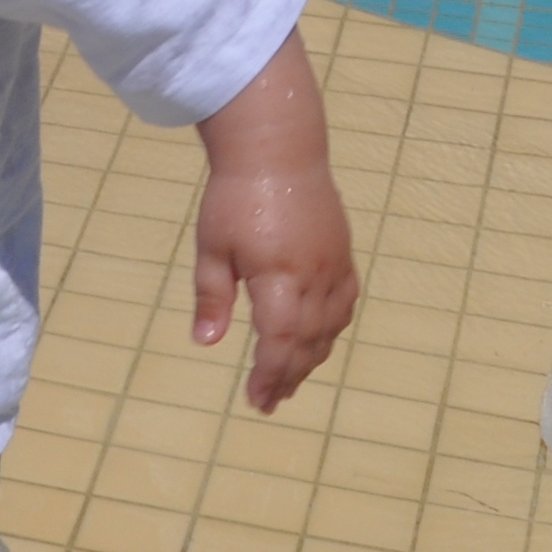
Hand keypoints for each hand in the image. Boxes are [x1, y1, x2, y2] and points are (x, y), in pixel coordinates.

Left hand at [188, 33, 357, 412]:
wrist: (278, 150)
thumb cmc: (235, 196)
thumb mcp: (212, 247)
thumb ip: (212, 297)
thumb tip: (206, 343)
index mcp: (279, 275)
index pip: (280, 341)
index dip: (270, 374)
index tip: (256, 399)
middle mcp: (314, 275)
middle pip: (307, 342)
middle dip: (288, 376)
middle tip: (269, 402)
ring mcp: (334, 265)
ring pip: (330, 327)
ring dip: (311, 358)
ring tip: (289, 381)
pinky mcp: (342, 254)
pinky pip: (344, 304)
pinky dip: (332, 330)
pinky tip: (318, 341)